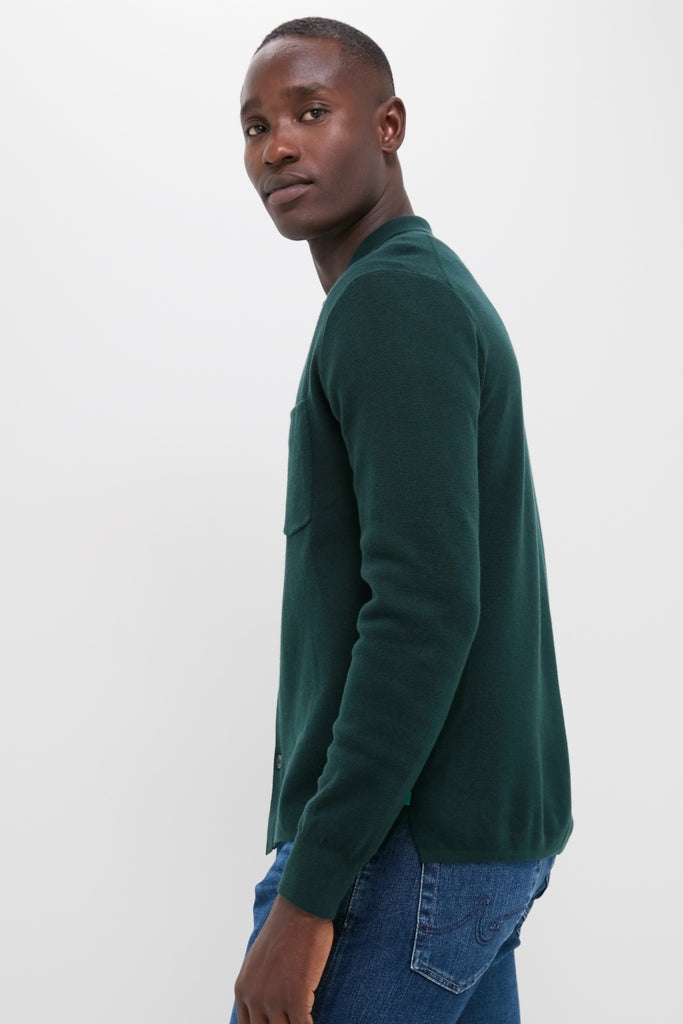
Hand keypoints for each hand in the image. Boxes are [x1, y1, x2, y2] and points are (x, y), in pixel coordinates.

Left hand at [234, 894, 333, 1023]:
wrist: (300, 909)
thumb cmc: (285, 930)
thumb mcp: (258, 960)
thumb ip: (256, 985)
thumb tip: (264, 1006)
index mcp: (242, 989)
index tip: (278, 1023)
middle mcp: (254, 998)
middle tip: (291, 1019)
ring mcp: (274, 1000)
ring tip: (303, 1018)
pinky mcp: (296, 998)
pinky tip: (312, 1019)